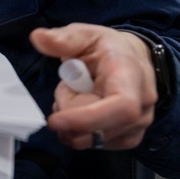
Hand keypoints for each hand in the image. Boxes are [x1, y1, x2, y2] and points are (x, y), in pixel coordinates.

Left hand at [30, 23, 157, 150]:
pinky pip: (95, 144)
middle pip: (99, 129)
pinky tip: (81, 110)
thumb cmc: (109, 48)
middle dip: (69, 114)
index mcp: (131, 77)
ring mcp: (138, 125)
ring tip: (77, 95)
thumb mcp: (84, 34)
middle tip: (66, 87)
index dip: (87, 119)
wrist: (133, 60)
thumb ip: (62, 38)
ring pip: (93, 139)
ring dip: (73, 122)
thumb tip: (38, 37)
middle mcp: (142, 106)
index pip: (121, 107)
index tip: (55, 120)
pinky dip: (80, 131)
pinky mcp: (129, 138)